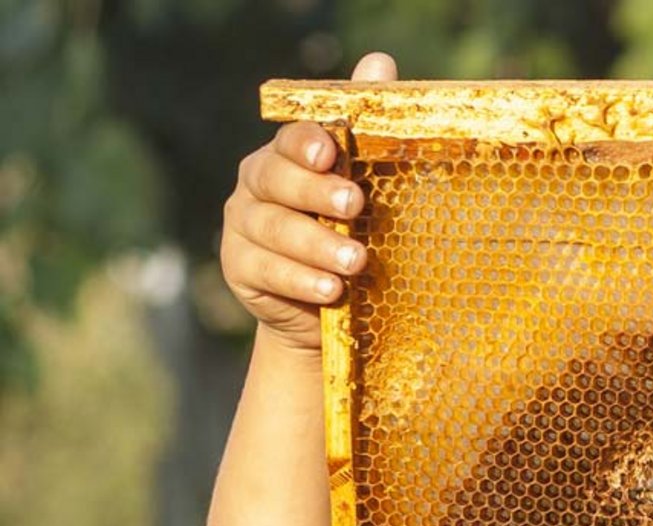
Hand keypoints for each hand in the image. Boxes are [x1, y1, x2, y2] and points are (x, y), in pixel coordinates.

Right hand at [219, 52, 396, 352]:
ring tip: (356, 261)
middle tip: (356, 206)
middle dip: (317, 193)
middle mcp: (258, 183)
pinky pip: (265, 269)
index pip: (292, 140)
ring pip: (274, 228)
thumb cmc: (350, 229)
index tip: (332, 153)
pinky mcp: (238, 266)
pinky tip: (331, 290)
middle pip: (278, 180)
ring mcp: (244, 224)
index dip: (307, 144)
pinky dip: (299, 280)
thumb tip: (379, 61)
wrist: (326, 302)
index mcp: (288, 155)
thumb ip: (366, 125)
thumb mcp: (366, 182)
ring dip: (316, 245)